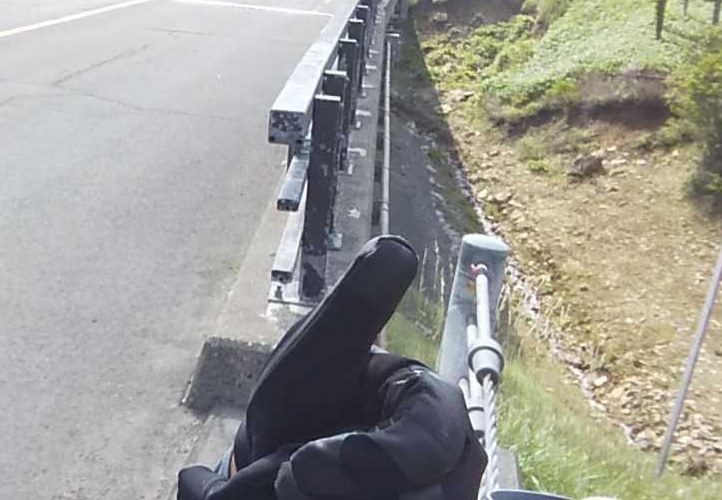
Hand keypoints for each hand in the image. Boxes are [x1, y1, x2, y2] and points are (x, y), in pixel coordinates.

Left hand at [178, 237, 486, 499]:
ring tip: (295, 489)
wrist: (271, 456)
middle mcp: (450, 459)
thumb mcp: (317, 349)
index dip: (372, 460)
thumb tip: (396, 247)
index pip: (430, 440)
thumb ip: (357, 307)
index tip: (301, 469)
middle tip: (288, 483)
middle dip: (352, 490)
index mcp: (433, 403)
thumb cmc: (302, 397)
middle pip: (427, 494)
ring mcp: (437, 495)